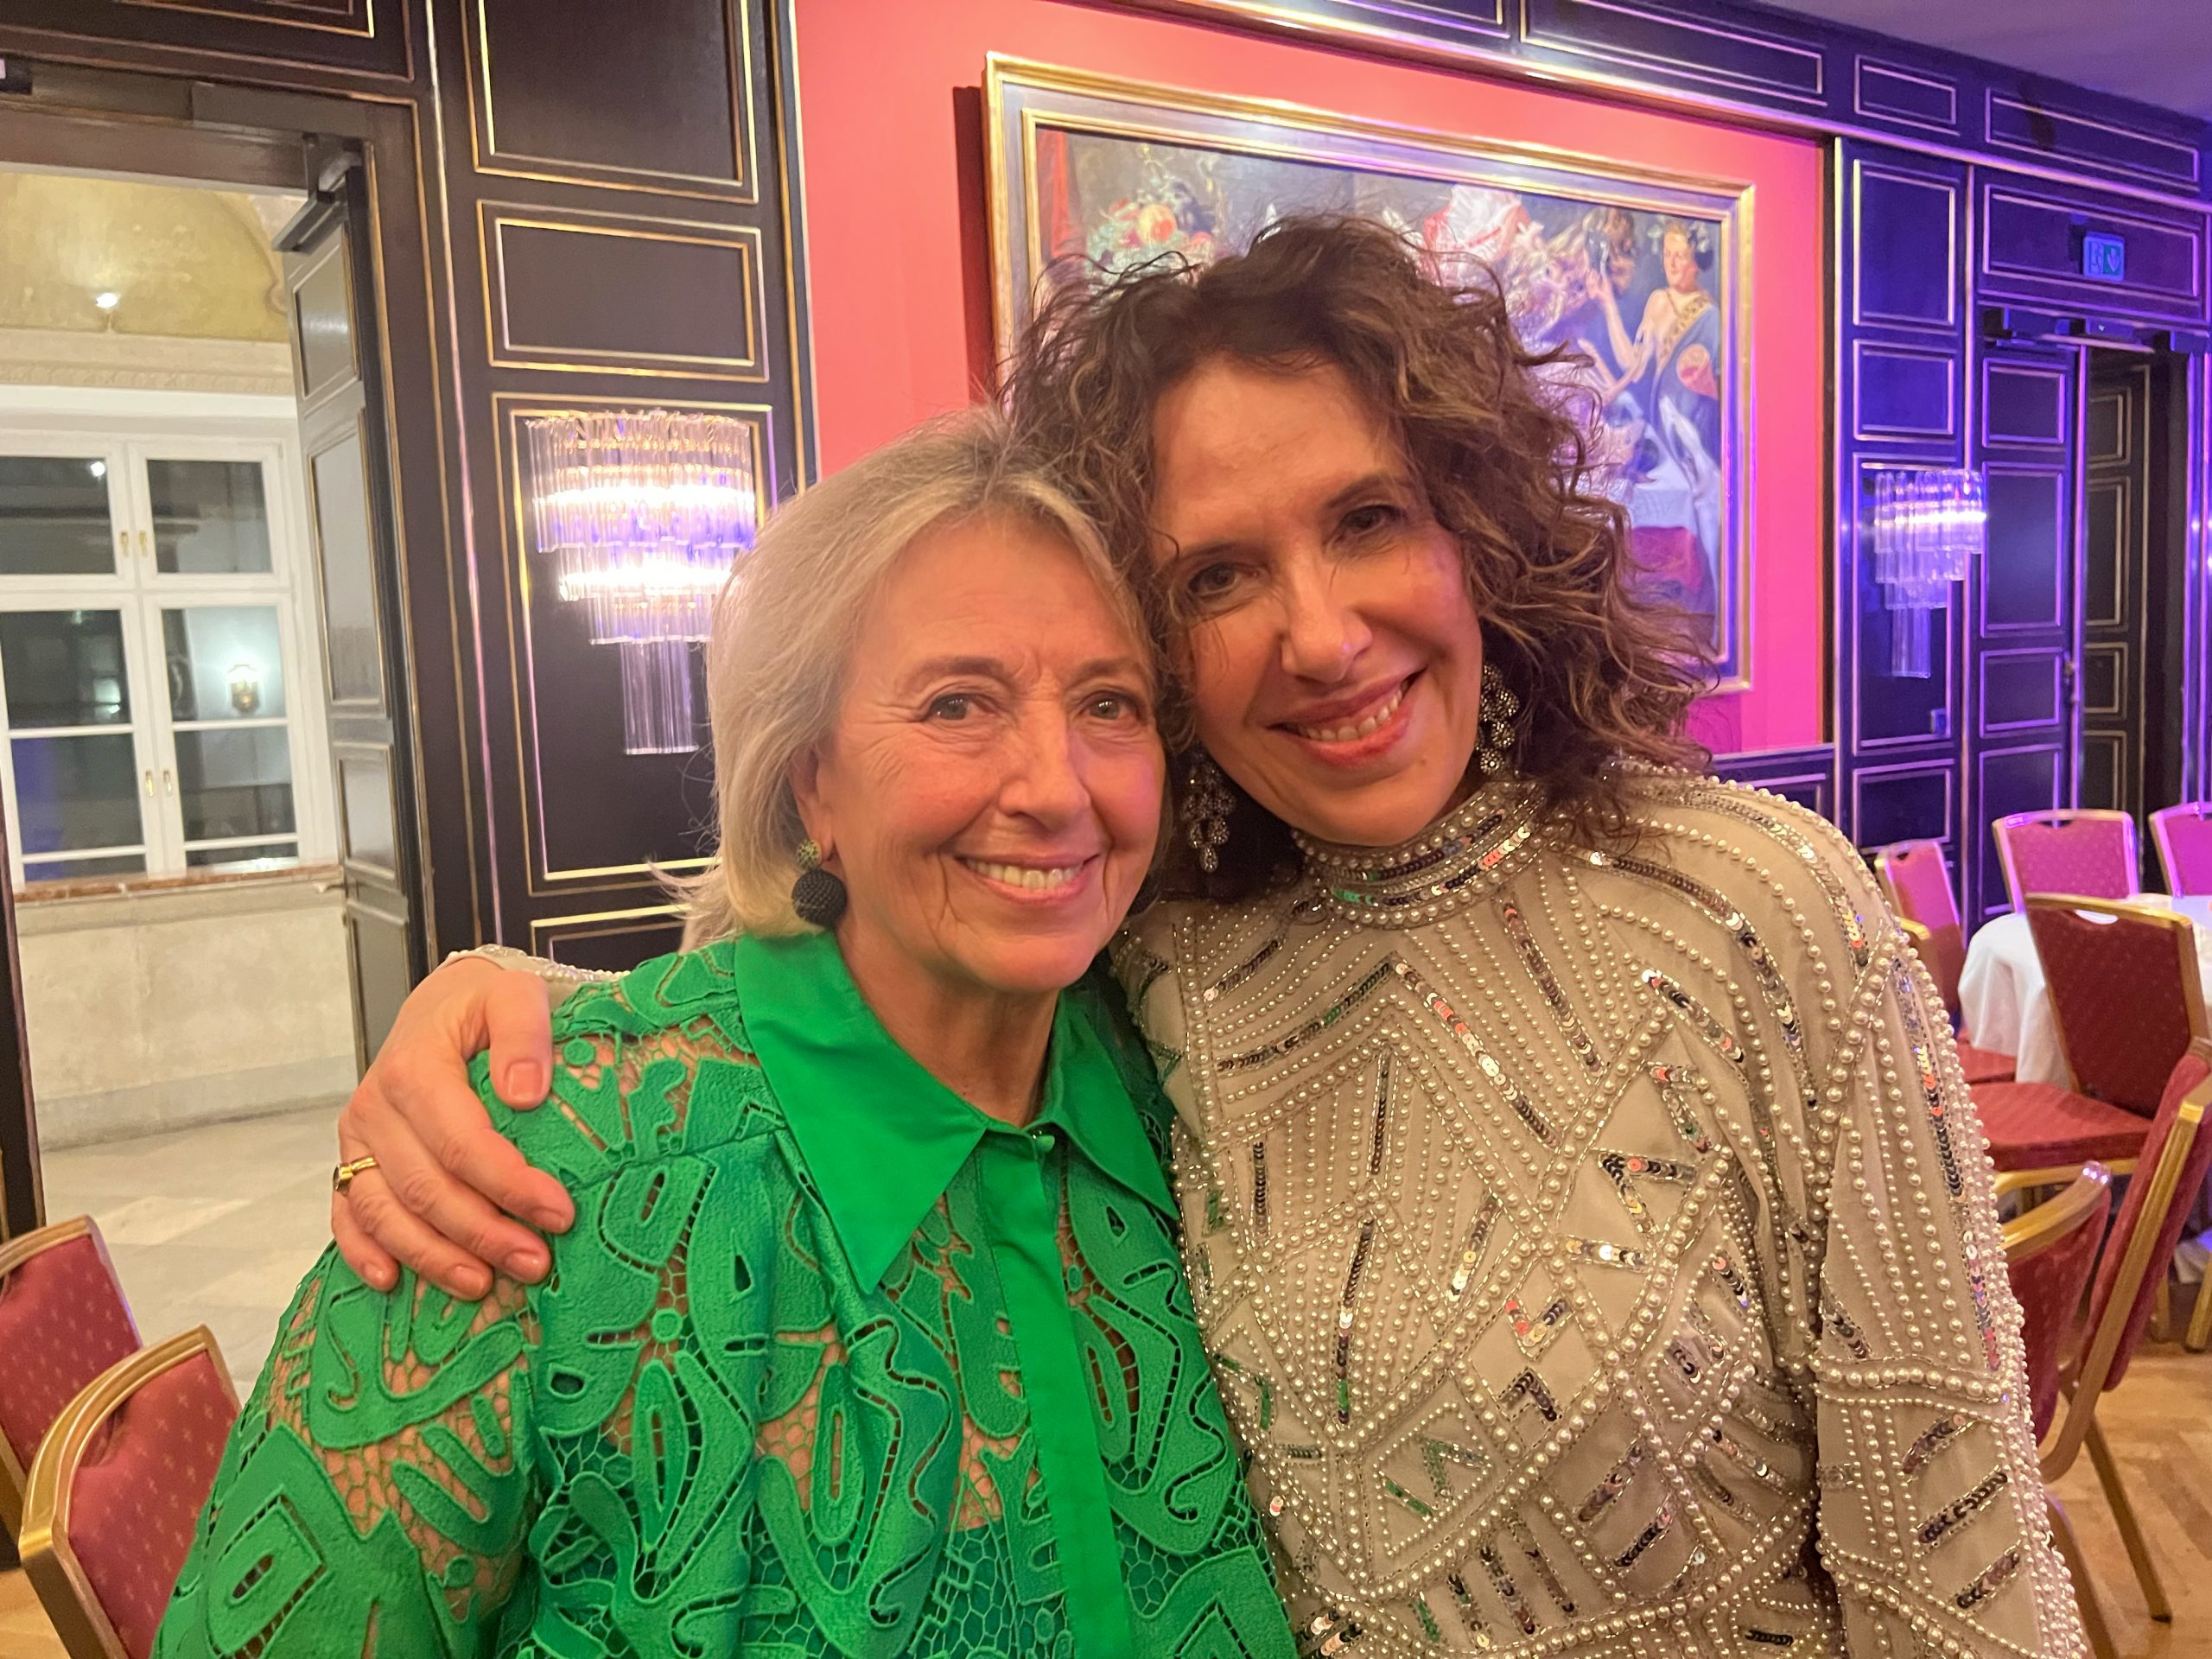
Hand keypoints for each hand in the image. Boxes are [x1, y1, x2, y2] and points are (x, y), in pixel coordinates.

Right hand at [331, 956, 570, 1298]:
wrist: (441, 1004)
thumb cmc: (484, 1005)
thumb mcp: (513, 996)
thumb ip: (524, 1034)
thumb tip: (525, 1093)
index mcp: (415, 1069)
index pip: (463, 1143)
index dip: (510, 1185)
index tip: (559, 1214)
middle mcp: (376, 1108)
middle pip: (426, 1188)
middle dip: (482, 1233)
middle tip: (535, 1263)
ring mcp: (358, 1139)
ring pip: (385, 1212)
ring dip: (432, 1256)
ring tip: (483, 1284)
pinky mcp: (351, 1159)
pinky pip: (346, 1213)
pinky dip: (363, 1252)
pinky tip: (392, 1282)